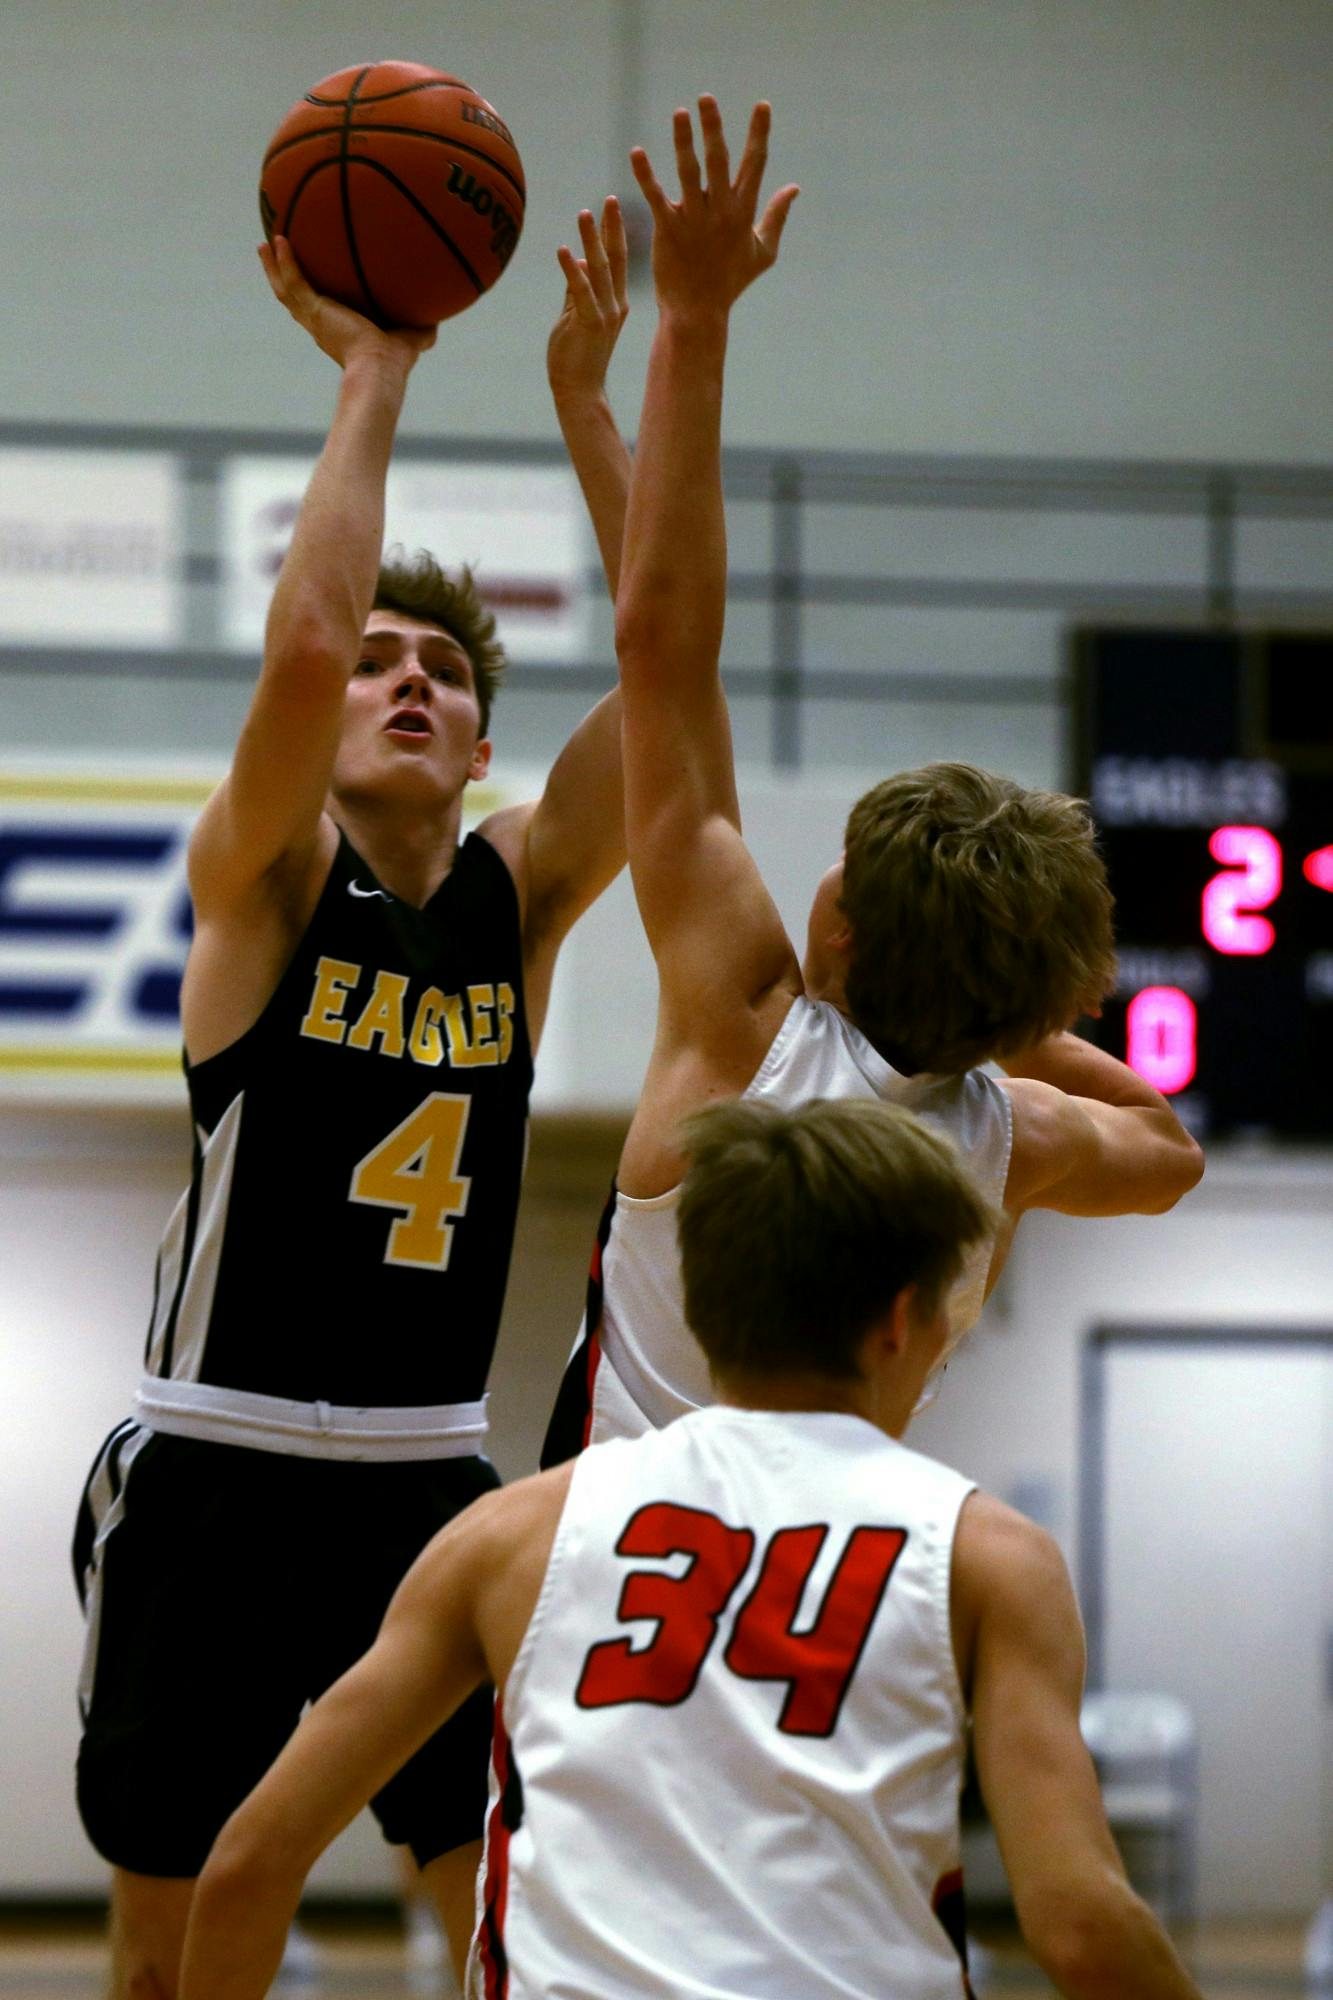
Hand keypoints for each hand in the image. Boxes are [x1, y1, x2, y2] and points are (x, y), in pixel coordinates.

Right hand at [258, 235, 436, 372]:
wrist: (381, 369)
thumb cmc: (397, 361)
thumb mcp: (414, 335)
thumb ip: (424, 325)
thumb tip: (441, 316)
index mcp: (337, 330)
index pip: (320, 308)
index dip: (312, 292)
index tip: (310, 277)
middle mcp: (321, 325)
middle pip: (294, 297)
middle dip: (283, 276)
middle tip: (273, 255)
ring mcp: (314, 319)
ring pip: (285, 289)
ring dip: (273, 266)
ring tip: (265, 244)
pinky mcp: (313, 312)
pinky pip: (293, 282)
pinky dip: (284, 262)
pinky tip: (279, 241)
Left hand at [547, 198, 629, 401]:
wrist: (580, 391)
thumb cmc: (576, 358)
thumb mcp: (577, 316)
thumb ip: (577, 290)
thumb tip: (579, 262)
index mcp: (614, 303)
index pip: (616, 262)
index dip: (614, 234)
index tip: (611, 208)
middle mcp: (614, 305)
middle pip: (615, 259)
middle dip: (612, 228)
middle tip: (610, 200)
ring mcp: (604, 315)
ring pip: (599, 270)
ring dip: (591, 240)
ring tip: (585, 214)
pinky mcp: (589, 324)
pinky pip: (580, 292)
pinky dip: (572, 270)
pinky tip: (565, 249)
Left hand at [631, 97, 797, 319]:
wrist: (699, 312)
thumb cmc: (730, 283)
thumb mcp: (763, 253)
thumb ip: (777, 217)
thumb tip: (794, 188)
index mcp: (744, 213)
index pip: (755, 165)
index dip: (759, 134)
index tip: (761, 106)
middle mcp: (720, 212)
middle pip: (719, 161)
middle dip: (714, 128)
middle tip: (706, 98)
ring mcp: (693, 221)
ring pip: (689, 173)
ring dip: (683, 141)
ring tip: (680, 114)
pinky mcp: (668, 231)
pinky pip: (656, 197)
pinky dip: (646, 175)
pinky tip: (637, 152)